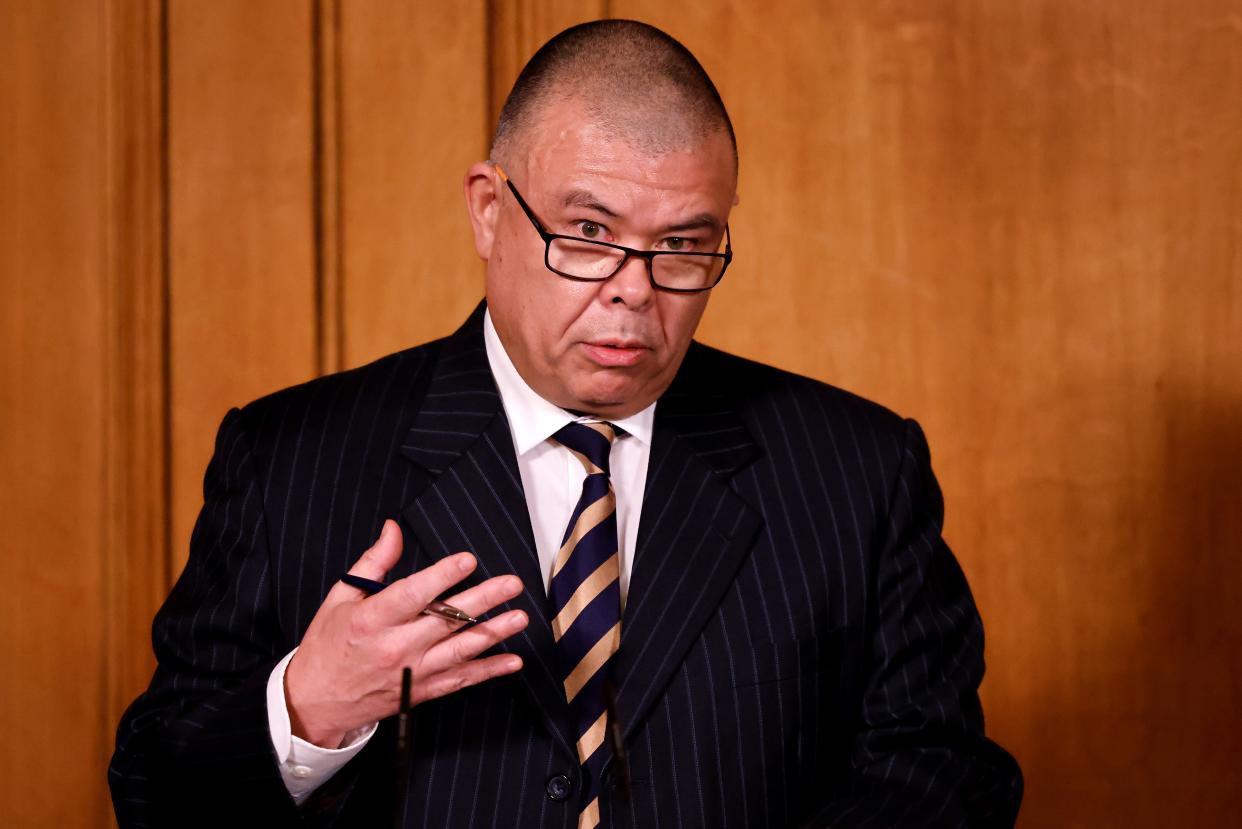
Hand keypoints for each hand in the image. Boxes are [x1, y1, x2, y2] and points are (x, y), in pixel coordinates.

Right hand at [284, 519, 527, 747]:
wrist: (315, 702)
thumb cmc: (328, 644)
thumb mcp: (341, 597)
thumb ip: (373, 562)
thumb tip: (393, 529)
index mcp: (372, 619)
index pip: (413, 594)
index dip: (442, 576)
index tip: (468, 560)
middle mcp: (395, 646)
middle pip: (446, 620)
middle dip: (483, 600)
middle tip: (511, 584)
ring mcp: (411, 672)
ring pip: (460, 650)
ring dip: (493, 633)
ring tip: (519, 617)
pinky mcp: (420, 692)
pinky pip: (460, 680)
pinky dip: (488, 671)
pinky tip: (512, 660)